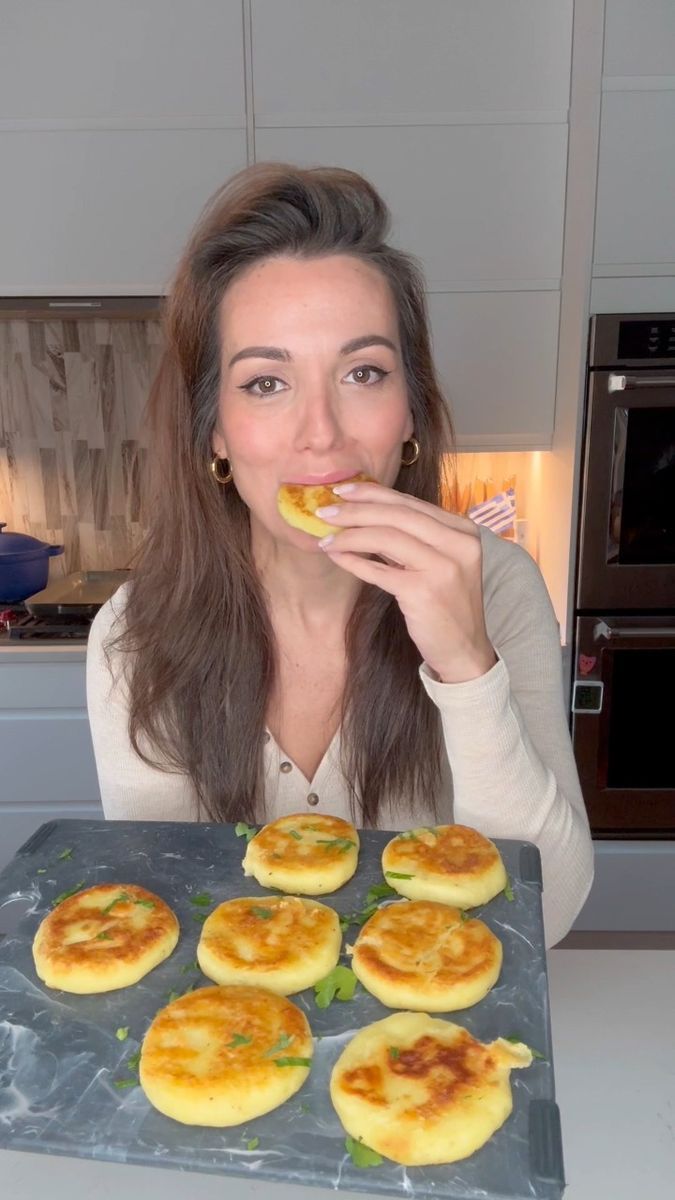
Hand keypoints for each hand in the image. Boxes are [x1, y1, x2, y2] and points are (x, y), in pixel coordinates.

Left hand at [316, 481, 497, 683]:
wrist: (464, 649)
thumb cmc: (446, 605)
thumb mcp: (438, 562)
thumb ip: (412, 537)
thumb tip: (365, 513)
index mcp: (463, 530)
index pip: (410, 503)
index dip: (372, 493)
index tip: (342, 489)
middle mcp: (458, 544)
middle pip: (397, 515)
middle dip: (355, 510)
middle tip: (324, 511)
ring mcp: (443, 567)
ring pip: (386, 537)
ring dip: (349, 535)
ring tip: (325, 537)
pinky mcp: (424, 592)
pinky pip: (379, 570)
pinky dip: (353, 561)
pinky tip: (336, 556)